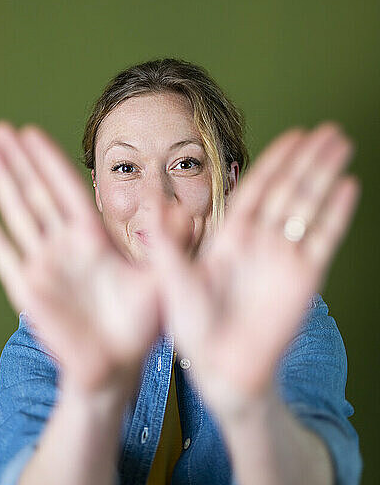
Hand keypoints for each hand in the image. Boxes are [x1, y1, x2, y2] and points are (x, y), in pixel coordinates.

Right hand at [0, 122, 161, 394]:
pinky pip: (2, 250)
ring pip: (18, 212)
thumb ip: (169, 243)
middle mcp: (66, 244)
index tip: (32, 133)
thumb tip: (185, 209)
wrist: (117, 365)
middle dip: (21, 161)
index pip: (68, 188)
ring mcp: (44, 263)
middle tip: (2, 129)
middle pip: (39, 192)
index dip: (50, 161)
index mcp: (95, 237)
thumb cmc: (142, 324)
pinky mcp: (28, 287)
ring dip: (2, 180)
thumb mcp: (162, 278)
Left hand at [147, 122, 360, 418]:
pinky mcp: (304, 278)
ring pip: (309, 205)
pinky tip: (347, 186)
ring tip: (341, 145)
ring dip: (326, 174)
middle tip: (328, 130)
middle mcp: (262, 240)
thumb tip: (150, 199)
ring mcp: (285, 256)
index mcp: (232, 235)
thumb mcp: (172, 278)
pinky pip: (323, 238)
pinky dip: (335, 212)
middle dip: (308, 158)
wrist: (222, 367)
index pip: (258, 187)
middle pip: (289, 188)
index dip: (276, 160)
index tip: (294, 136)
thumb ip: (166, 239)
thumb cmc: (194, 325)